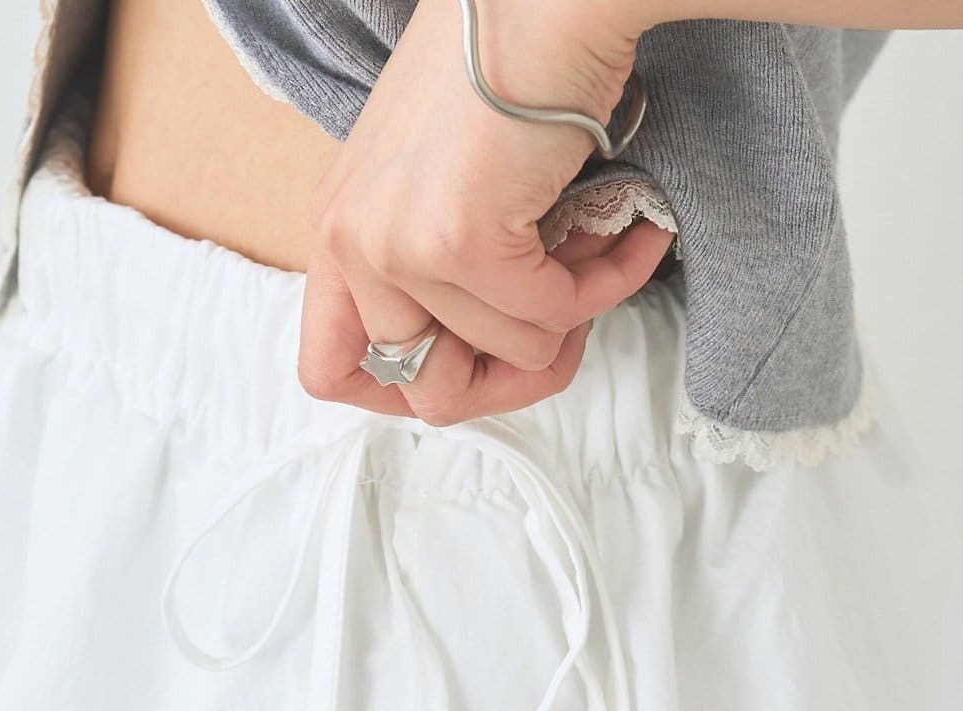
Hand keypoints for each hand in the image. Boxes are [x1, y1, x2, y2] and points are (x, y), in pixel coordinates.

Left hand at [298, 0, 673, 425]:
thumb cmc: (508, 66)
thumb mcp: (437, 178)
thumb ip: (432, 261)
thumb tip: (490, 356)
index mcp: (339, 228)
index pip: (331, 371)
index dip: (407, 390)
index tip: (475, 368)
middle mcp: (352, 241)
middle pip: (429, 393)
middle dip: (514, 377)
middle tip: (566, 326)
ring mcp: (399, 245)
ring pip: (507, 355)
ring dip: (576, 317)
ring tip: (603, 250)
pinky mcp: (460, 241)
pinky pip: (548, 319)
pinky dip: (605, 286)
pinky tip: (631, 237)